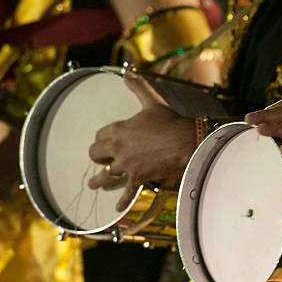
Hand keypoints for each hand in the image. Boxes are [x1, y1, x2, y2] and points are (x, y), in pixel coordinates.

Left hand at [88, 71, 195, 210]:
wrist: (187, 140)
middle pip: (95, 154)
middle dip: (96, 157)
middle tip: (99, 160)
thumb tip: (127, 72)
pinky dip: (122, 201)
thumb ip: (138, 87)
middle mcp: (118, 147)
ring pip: (104, 175)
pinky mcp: (138, 177)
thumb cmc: (170, 121)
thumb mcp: (152, 102)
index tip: (105, 141)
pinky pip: (126, 192)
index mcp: (119, 129)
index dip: (102, 139)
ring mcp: (127, 164)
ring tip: (94, 184)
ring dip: (98, 181)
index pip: (100, 135)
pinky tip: (116, 208)